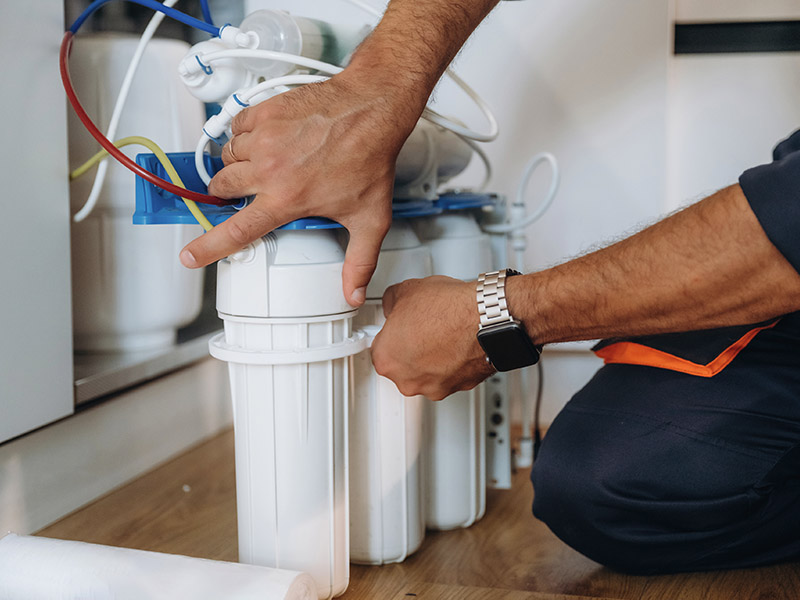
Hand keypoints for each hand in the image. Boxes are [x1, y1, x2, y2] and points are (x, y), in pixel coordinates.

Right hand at [179, 72, 419, 306]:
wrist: (371, 109)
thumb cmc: (370, 157)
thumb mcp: (369, 219)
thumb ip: (359, 262)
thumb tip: (354, 294)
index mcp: (286, 199)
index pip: (236, 230)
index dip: (208, 246)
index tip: (189, 255)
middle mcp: (269, 169)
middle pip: (222, 188)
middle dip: (226, 194)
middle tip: (243, 193)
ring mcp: (264, 138)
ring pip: (228, 155)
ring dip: (238, 163)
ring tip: (261, 164)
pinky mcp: (265, 112)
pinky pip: (237, 126)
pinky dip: (244, 133)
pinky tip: (265, 138)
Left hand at [371, 276, 494, 400]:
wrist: (486, 318)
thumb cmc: (449, 309)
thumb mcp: (407, 291)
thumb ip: (391, 302)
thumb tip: (393, 304)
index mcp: (386, 359)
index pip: (379, 348)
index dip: (391, 334)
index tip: (396, 329)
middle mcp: (407, 380)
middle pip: (402, 366)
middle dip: (410, 349)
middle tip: (421, 328)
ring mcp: (433, 387)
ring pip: (426, 374)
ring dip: (431, 359)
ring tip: (442, 334)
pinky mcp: (458, 388)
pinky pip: (449, 376)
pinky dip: (451, 364)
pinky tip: (456, 344)